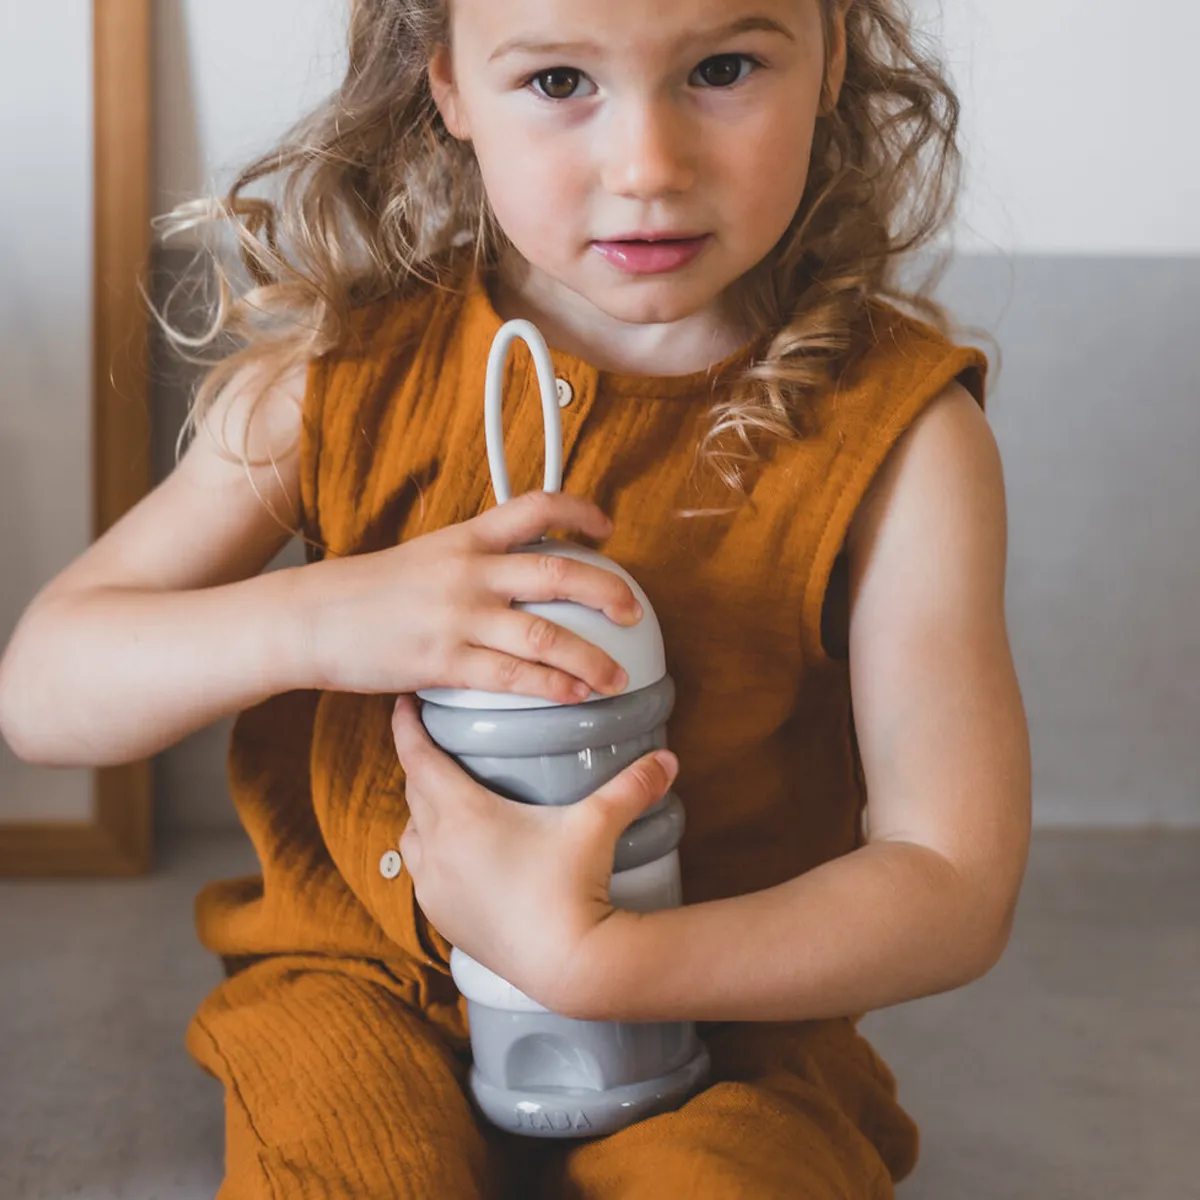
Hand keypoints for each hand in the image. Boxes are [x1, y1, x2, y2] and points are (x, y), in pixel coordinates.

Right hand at [301, 491, 641, 702]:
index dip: (580, 510)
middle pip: (559, 572)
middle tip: (635, 610)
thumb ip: (474, 563)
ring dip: (592, 658)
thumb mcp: (426, 557)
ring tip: (617, 676)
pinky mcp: (444, 662)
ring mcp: (459, 617)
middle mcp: (470, 572)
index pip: (535, 507)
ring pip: (547, 635)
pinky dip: (553, 688)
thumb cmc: (367, 592)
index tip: (607, 528)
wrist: (310, 618)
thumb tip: (519, 576)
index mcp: (466, 538)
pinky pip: (514, 678)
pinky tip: (575, 697)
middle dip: (608, 592)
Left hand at [391, 693, 678, 1012]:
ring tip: (444, 800)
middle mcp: (437, 848)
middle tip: (436, 745)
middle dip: (421, 765)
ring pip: (411, 834)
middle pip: (413, 791)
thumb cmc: (572, 889)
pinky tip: (454, 854)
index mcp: (462, 815)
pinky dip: (430, 854)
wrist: (565, 964)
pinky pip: (421, 874)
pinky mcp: (442, 918)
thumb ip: (631, 785)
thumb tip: (667, 758)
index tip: (404, 704)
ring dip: (421, 813)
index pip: (418, 757)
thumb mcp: (598, 825)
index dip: (406, 727)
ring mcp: (434, 887)